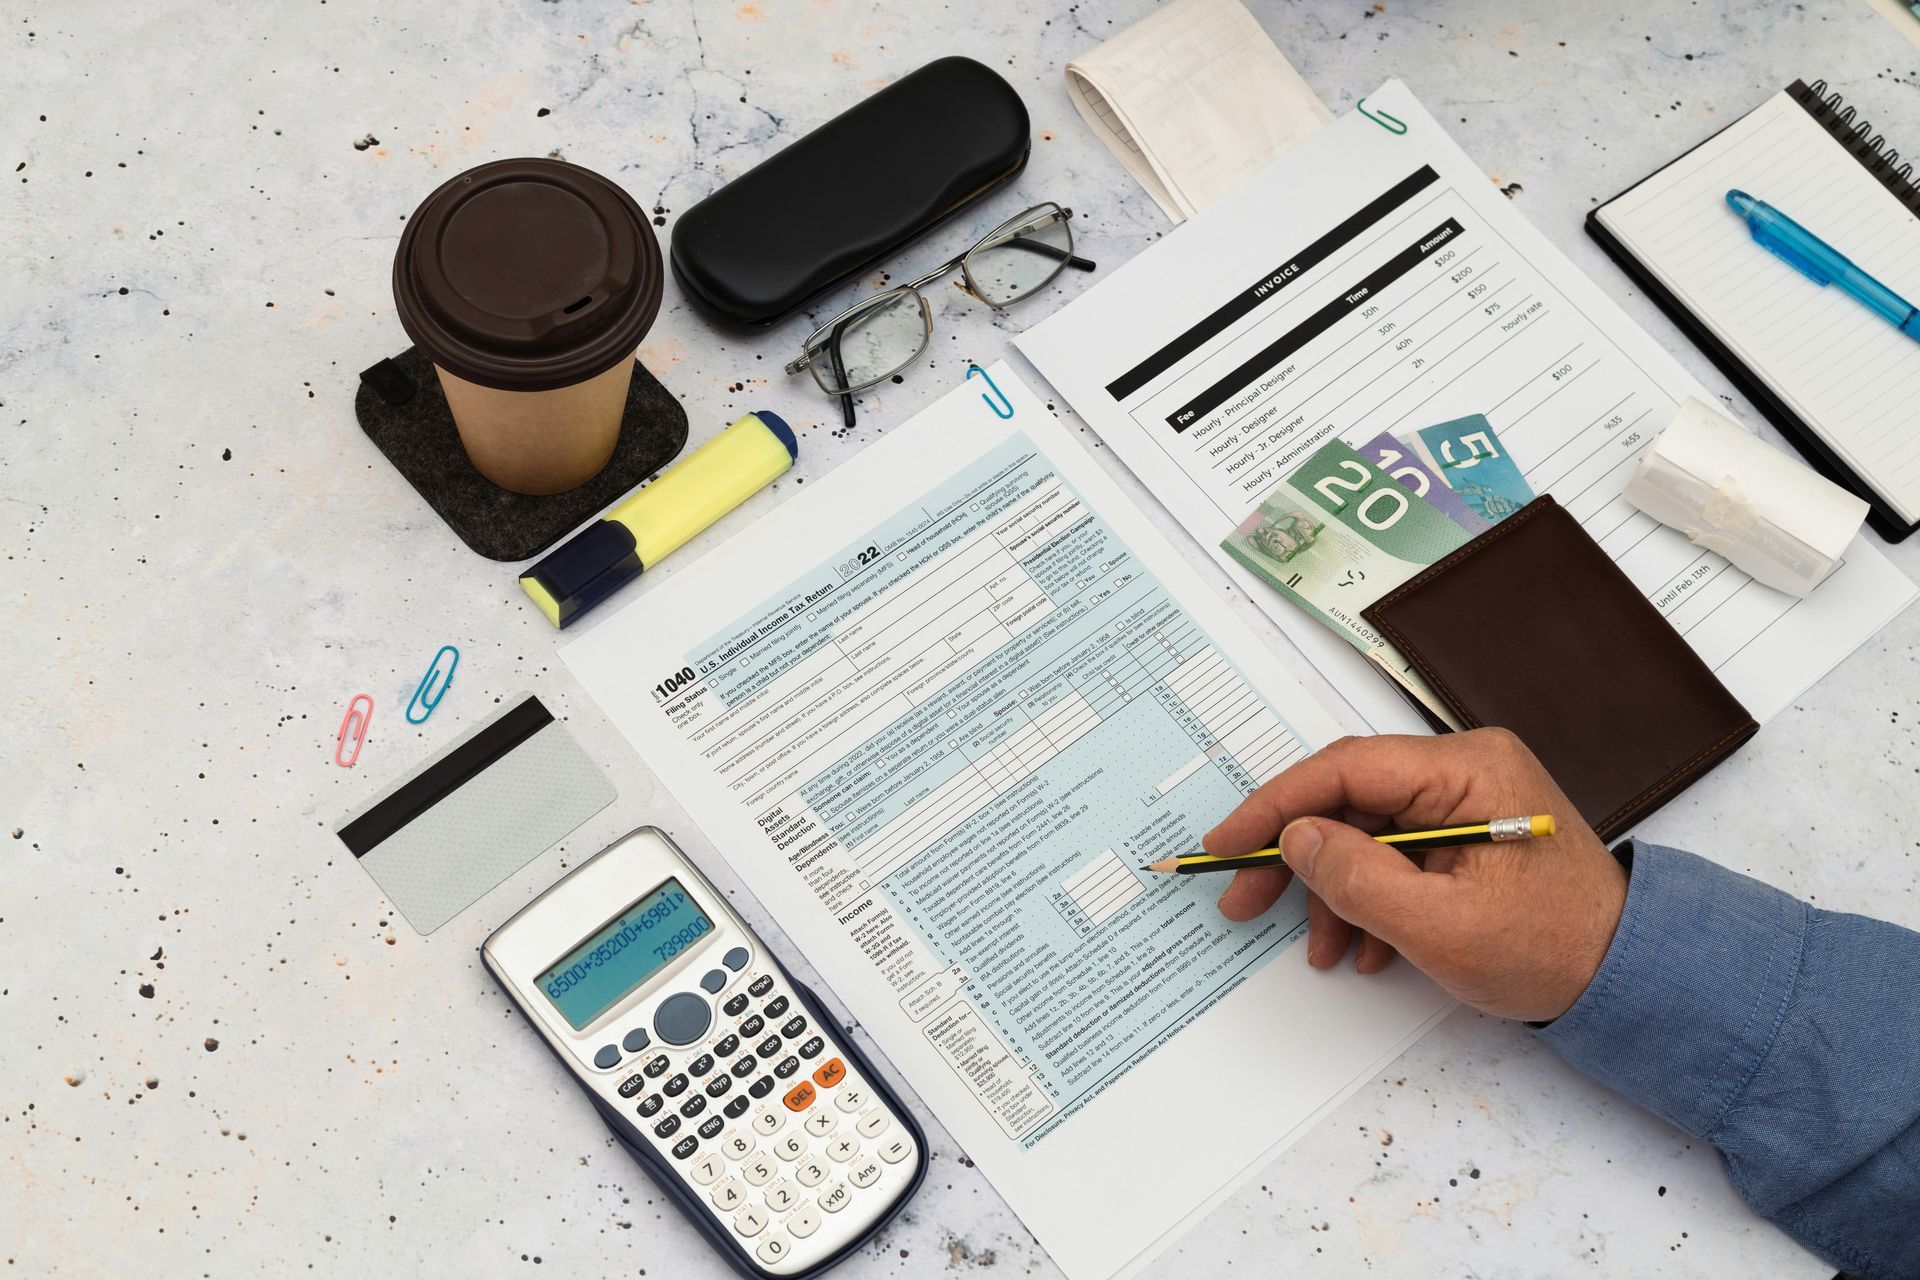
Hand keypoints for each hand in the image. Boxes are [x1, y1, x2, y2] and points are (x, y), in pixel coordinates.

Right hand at [1205, 729, 1626, 1021]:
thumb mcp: (1442, 927)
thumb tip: (1294, 839)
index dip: (1274, 806)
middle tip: (1243, 902)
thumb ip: (1358, 878)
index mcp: (1468, 769)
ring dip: (1334, 893)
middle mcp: (1465, 768)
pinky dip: (1369, 900)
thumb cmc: (1554, 951)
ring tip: (1325, 951)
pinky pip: (1394, 853)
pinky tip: (1366, 948)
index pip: (1344, 768)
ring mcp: (1465, 800)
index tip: (1226, 844)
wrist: (1633, 980)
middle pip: (1347, 800)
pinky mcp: (1465, 832)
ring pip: (1364, 833)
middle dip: (1296, 860)